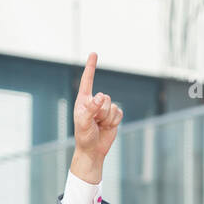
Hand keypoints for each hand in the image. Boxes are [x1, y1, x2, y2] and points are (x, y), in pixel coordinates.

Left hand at [71, 51, 121, 183]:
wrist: (93, 150)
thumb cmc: (84, 136)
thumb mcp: (84, 123)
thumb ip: (91, 109)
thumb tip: (101, 96)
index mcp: (84, 100)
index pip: (88, 80)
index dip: (91, 67)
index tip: (94, 53)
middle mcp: (94, 102)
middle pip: (105, 97)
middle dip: (101, 112)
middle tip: (94, 122)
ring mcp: (105, 109)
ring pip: (113, 105)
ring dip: (107, 118)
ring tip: (99, 126)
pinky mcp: (114, 116)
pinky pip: (119, 113)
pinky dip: (114, 121)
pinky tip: (107, 127)